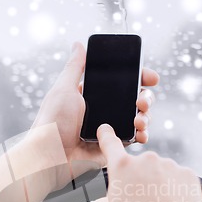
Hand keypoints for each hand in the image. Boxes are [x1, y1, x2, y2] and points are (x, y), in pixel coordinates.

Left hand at [32, 42, 158, 175]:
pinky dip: (142, 135)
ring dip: (146, 116)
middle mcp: (103, 111)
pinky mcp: (112, 146)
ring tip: (140, 119)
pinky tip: (141, 133)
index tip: (150, 77)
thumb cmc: (52, 122)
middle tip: (142, 101)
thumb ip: (74, 67)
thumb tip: (78, 44)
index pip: (121, 83)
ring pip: (138, 118)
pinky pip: (133, 139)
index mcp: (92, 96)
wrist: (50, 156)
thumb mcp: (63, 89)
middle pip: (134, 99)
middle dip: (146, 98)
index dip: (138, 78)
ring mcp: (109, 129)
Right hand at [90, 125, 201, 201]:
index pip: (110, 144)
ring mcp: (170, 166)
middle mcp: (147, 160)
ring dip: (156, 188)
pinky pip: (177, 182)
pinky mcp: (188, 176)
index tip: (105, 129)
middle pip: (138, 168)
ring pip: (159, 175)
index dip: (105, 136)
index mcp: (122, 167)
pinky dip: (174, 193)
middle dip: (136, 183)